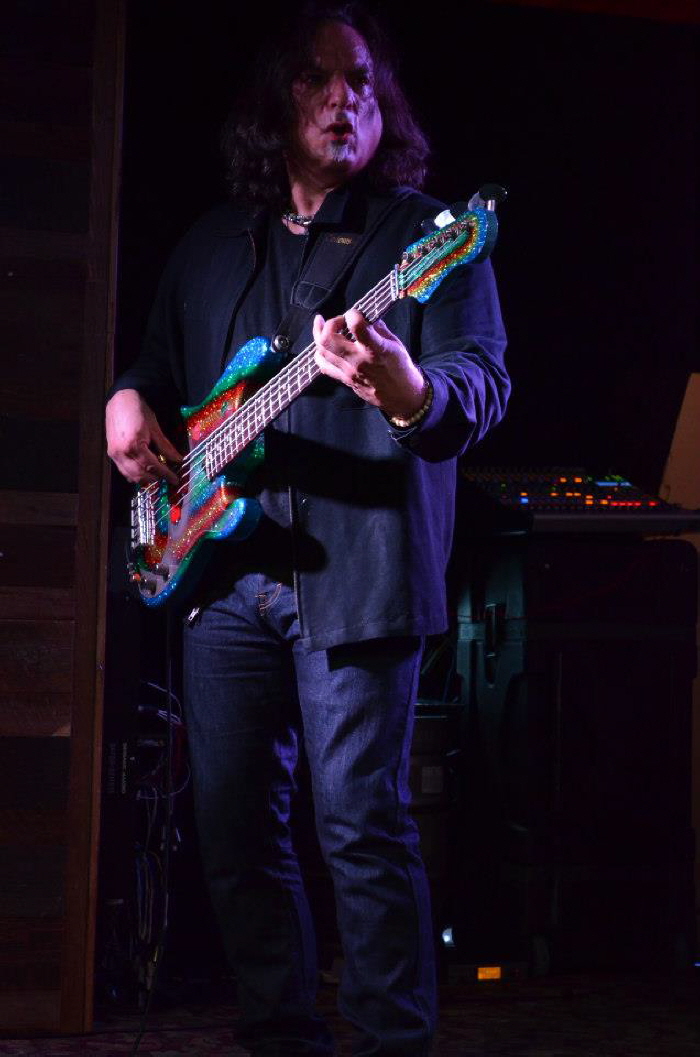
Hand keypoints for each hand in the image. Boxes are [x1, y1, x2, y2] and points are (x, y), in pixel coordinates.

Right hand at [106, 388, 180, 484]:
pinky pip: (123, 470)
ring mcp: (114, 454)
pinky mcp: (111, 452)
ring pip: (130, 475)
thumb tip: (178, 460)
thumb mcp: (155, 428)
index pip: (152, 466)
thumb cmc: (139, 410)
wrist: (120, 399)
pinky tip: (142, 472)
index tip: (175, 479)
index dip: (165, 474)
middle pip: (140, 474)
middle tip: (167, 478)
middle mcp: (122, 453)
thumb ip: (166, 447)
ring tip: (156, 476)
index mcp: (134, 445)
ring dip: (144, 479)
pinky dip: (133, 474)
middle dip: (155, 478)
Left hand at [312, 309, 427, 420]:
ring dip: (320, 335)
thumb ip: (377, 328)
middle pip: (328, 338)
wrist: (401, 397)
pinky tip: (325, 346)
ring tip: (323, 325)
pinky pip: (324, 366)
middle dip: (330, 323)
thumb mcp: (395, 343)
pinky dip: (320, 353)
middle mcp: (358, 360)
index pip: (355, 325)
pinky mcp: (344, 380)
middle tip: (339, 321)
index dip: (353, 313)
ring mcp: (348, 371)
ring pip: (321, 351)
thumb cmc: (401, 368)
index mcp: (374, 349)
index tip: (357, 314)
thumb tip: (364, 316)